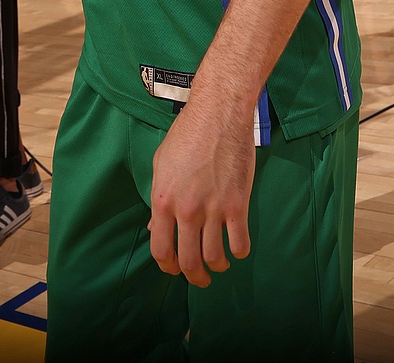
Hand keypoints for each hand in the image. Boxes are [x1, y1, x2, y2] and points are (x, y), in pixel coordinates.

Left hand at [148, 99, 255, 286]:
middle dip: (194, 276)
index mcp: (162, 201)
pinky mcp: (238, 205)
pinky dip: (238, 252)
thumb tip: (155, 225)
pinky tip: (236, 247)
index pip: (160, 249)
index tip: (174, 269)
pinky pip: (239, 243)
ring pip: (214, 257)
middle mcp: (186, 210)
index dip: (167, 266)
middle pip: (188, 261)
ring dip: (216, 267)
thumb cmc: (186, 135)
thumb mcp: (161, 165)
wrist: (218, 116)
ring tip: (219, 264)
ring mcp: (213, 209)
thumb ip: (159, 198)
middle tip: (199, 278)